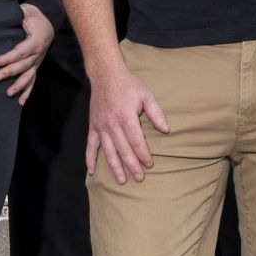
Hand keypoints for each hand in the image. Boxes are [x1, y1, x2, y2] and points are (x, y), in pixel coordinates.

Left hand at [0, 2, 53, 104]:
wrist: (49, 22)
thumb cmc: (35, 16)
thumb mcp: (27, 10)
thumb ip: (18, 13)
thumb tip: (4, 15)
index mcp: (36, 40)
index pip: (21, 51)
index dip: (8, 58)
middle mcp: (39, 53)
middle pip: (24, 65)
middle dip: (10, 72)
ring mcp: (38, 61)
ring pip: (29, 76)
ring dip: (19, 86)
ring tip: (8, 94)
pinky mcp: (36, 66)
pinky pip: (33, 81)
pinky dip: (27, 92)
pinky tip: (20, 102)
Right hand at [85, 63, 169, 184]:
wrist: (105, 74)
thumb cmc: (128, 85)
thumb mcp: (146, 95)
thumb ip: (156, 113)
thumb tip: (166, 130)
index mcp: (126, 116)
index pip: (136, 141)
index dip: (144, 155)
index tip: (150, 164)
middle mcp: (112, 124)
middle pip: (123, 150)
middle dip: (132, 165)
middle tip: (140, 178)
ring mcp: (101, 126)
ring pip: (108, 151)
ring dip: (115, 167)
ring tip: (122, 180)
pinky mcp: (93, 126)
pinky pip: (90, 145)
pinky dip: (90, 159)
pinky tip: (92, 171)